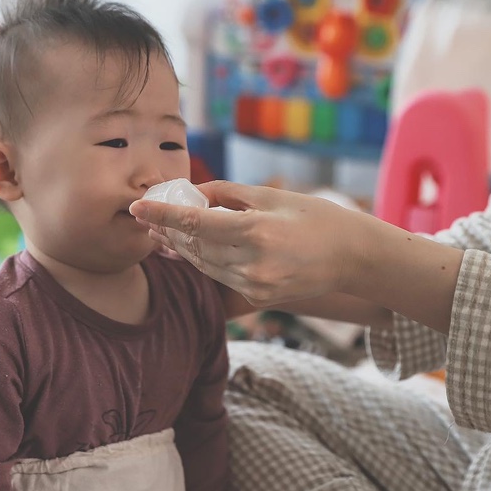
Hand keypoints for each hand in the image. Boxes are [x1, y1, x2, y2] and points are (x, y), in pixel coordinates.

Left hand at [130, 180, 362, 306]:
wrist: (353, 258)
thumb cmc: (315, 217)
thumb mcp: (272, 196)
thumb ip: (228, 195)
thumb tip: (193, 192)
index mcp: (257, 231)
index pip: (196, 223)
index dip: (162, 215)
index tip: (136, 207)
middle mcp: (253, 264)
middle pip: (194, 247)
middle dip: (167, 231)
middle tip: (146, 216)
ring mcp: (256, 286)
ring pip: (203, 266)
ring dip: (181, 248)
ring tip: (161, 231)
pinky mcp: (259, 298)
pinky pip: (220, 278)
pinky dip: (203, 262)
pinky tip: (190, 249)